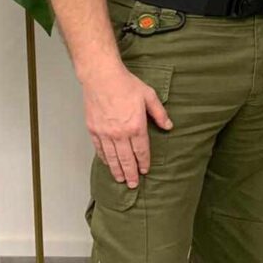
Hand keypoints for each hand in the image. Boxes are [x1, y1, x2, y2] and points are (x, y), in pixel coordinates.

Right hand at [80, 62, 171, 187]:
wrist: (102, 77)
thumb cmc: (127, 85)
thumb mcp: (149, 96)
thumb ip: (159, 113)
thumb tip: (169, 126)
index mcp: (136, 126)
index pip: (141, 150)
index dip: (144, 162)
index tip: (146, 170)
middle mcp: (120, 133)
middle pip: (126, 159)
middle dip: (131, 173)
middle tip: (134, 185)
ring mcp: (105, 133)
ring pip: (112, 157)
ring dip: (117, 170)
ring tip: (121, 180)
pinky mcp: (93, 130)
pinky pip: (99, 149)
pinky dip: (104, 158)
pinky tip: (108, 164)